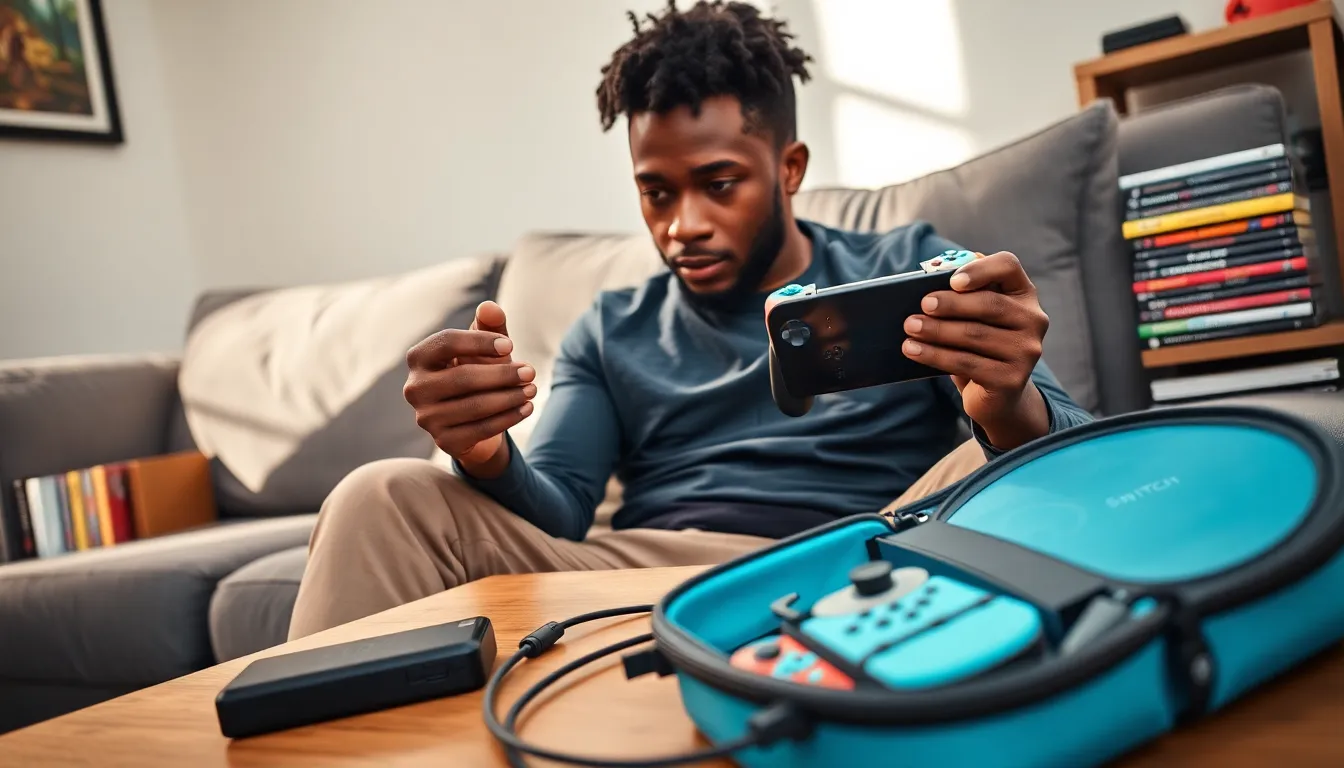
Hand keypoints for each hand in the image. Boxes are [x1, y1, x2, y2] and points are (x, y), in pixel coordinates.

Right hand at [403, 301, 536, 474]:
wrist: (472, 416)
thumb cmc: (476, 370)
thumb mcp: (485, 347)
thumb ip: (489, 325)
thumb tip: (490, 307)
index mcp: (419, 357)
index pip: (446, 342)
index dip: (480, 342)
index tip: (510, 344)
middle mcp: (415, 388)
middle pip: (463, 378)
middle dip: (502, 374)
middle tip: (531, 371)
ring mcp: (426, 417)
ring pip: (475, 406)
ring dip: (510, 397)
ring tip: (532, 389)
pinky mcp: (443, 441)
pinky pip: (481, 429)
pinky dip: (508, 418)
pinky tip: (527, 408)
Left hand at [901, 251, 1050, 449]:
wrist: (995, 394)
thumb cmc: (978, 344)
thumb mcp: (973, 316)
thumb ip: (962, 292)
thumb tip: (932, 271)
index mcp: (1023, 293)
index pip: (1008, 267)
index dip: (981, 269)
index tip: (953, 280)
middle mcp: (1033, 319)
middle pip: (990, 304)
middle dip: (951, 304)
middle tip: (922, 305)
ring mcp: (1026, 351)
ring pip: (975, 335)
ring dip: (936, 330)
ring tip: (910, 327)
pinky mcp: (1011, 379)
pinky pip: (967, 363)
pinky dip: (935, 355)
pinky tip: (913, 350)